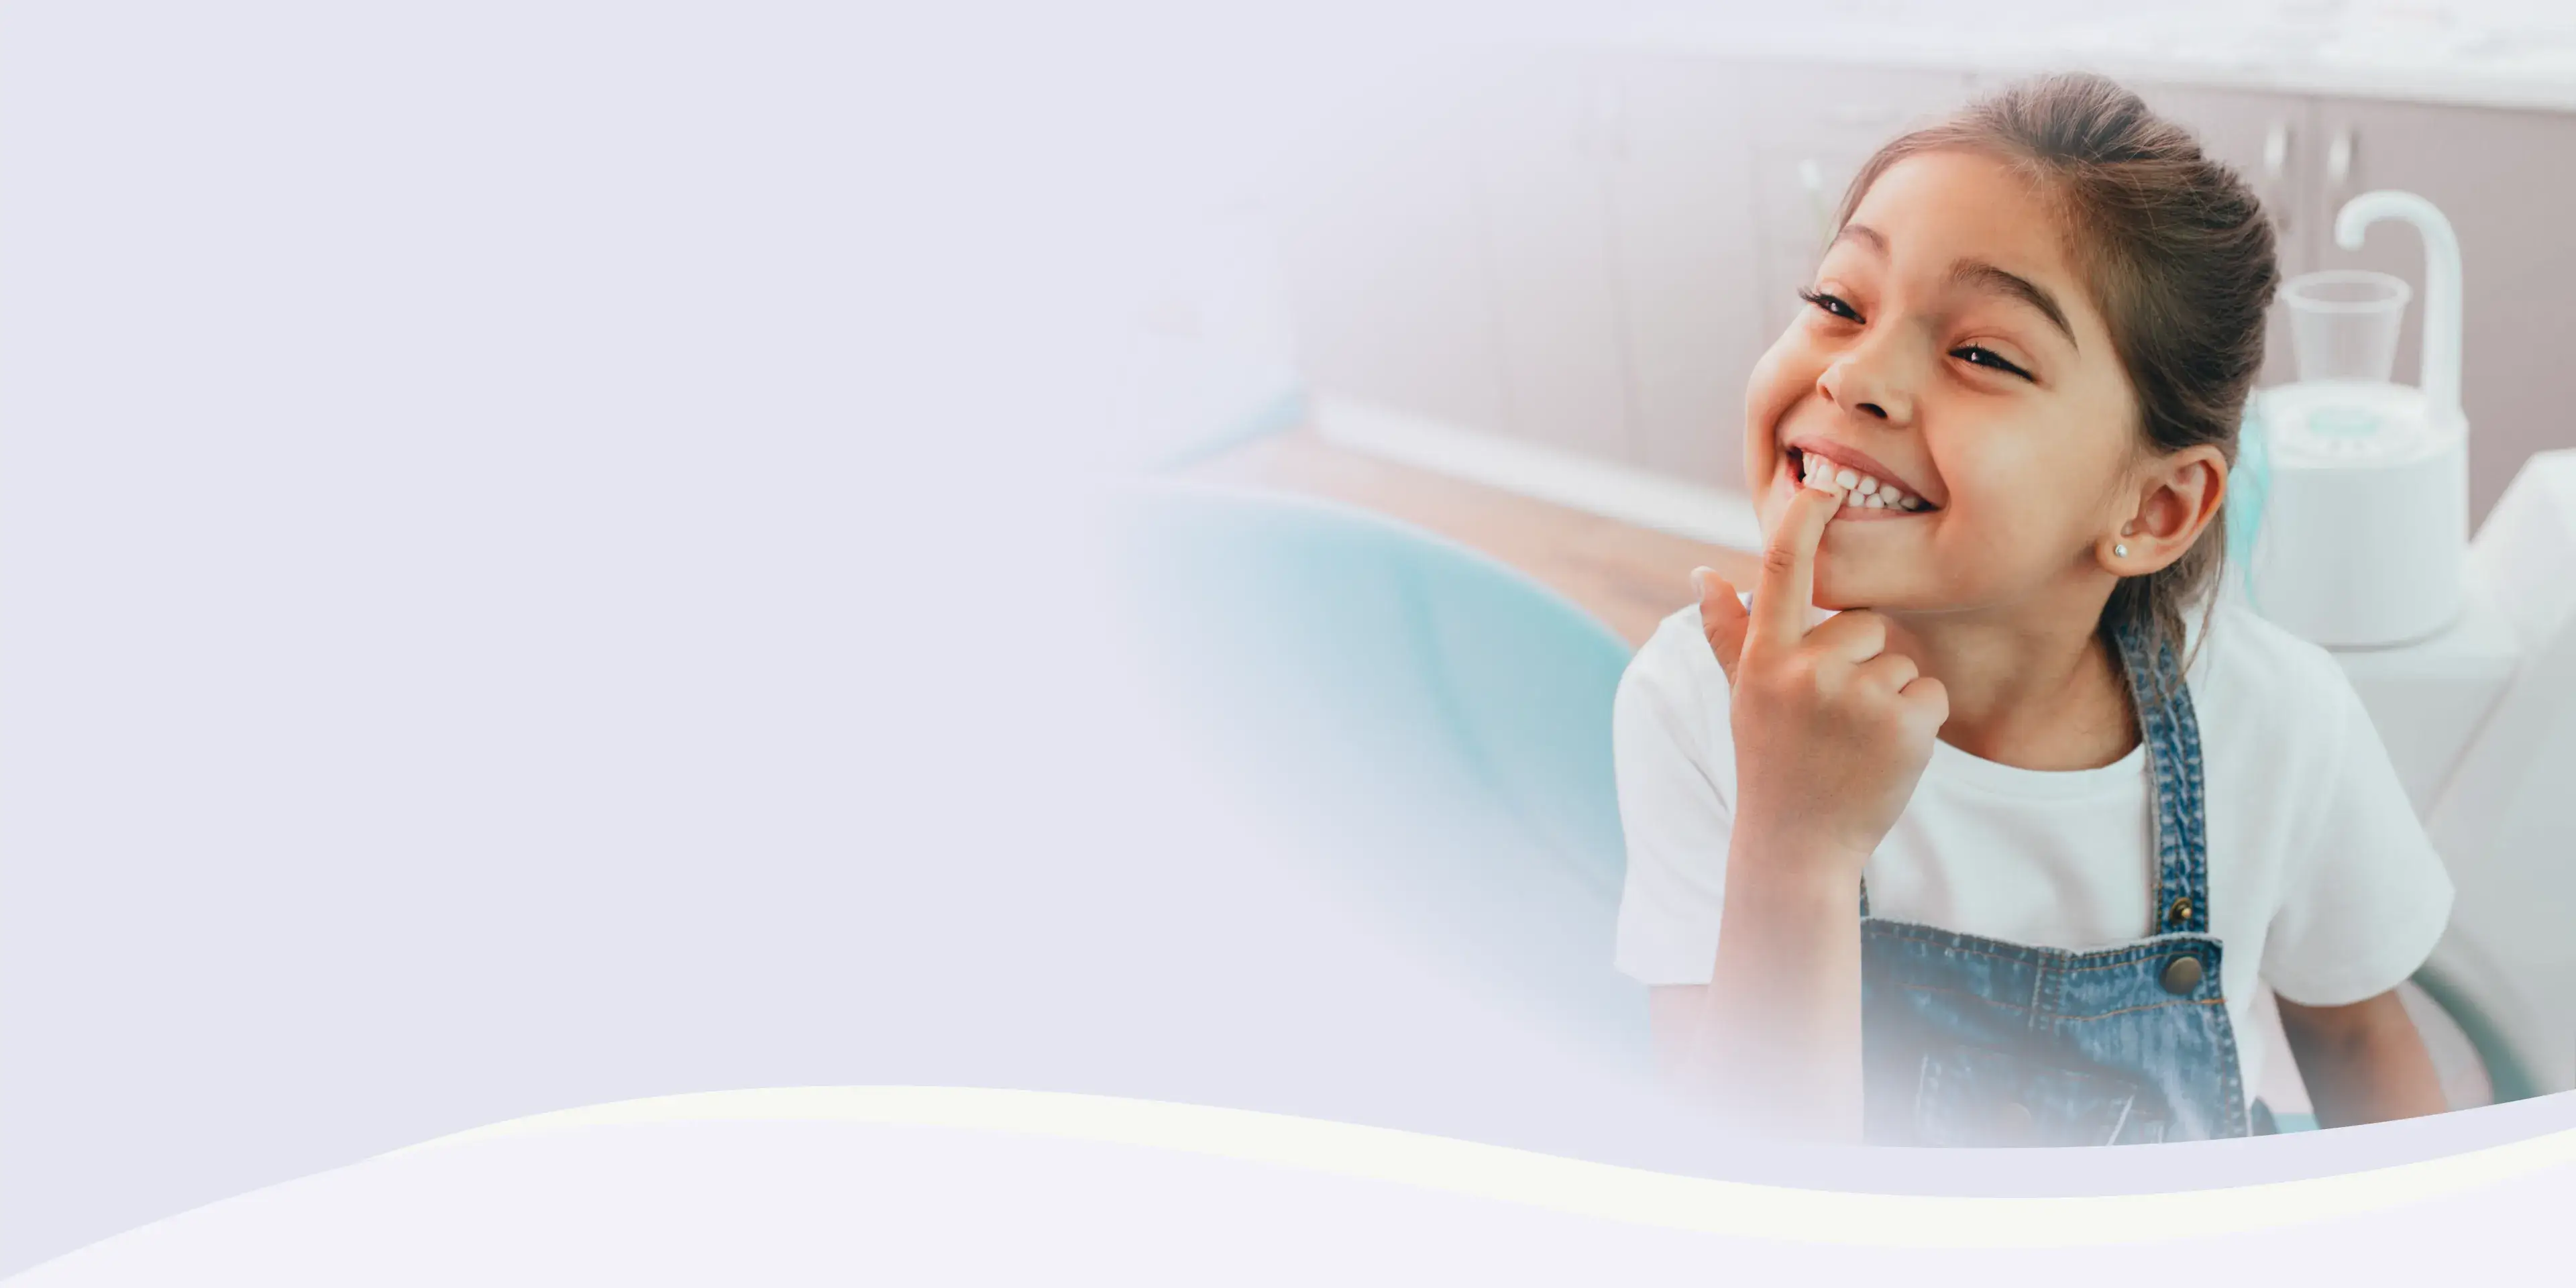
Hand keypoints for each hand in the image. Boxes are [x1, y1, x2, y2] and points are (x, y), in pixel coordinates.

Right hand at [1691, 482, 1948, 874]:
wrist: (1799, 846)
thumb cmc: (1771, 762)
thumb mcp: (1742, 695)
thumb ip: (1727, 633)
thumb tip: (1702, 573)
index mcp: (1764, 657)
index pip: (1782, 569)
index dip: (1804, 519)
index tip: (1821, 482)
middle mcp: (1806, 670)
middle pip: (1864, 622)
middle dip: (1860, 661)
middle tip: (1832, 718)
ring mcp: (1856, 697)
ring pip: (1899, 660)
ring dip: (1889, 696)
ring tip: (1855, 741)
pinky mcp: (1904, 723)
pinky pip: (1929, 691)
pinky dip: (1918, 721)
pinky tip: (1885, 753)